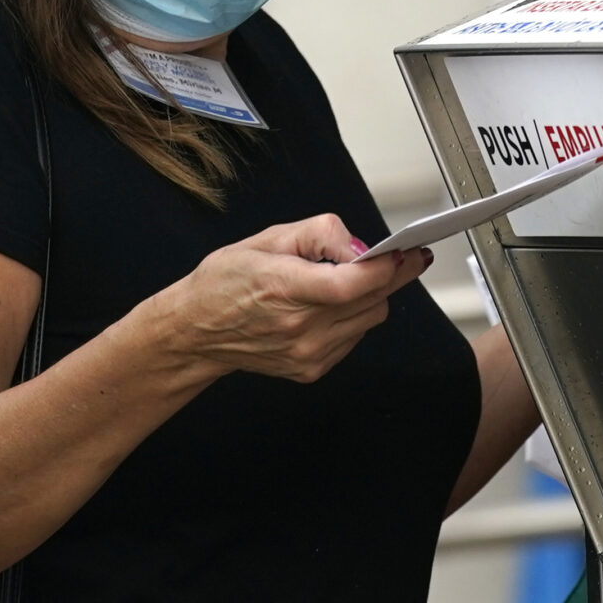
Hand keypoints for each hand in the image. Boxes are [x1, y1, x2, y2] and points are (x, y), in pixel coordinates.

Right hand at [155, 214, 432, 383]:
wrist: (198, 330)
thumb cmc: (225, 282)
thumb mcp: (269, 238)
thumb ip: (320, 234)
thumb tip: (359, 246)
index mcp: (285, 288)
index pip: (352, 283)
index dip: (387, 267)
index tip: (405, 252)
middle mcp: (299, 327)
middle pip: (372, 301)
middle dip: (390, 275)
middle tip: (397, 256)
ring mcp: (308, 353)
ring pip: (371, 319)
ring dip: (371, 297)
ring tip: (348, 280)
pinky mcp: (312, 368)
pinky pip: (354, 338)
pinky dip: (353, 318)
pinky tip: (329, 307)